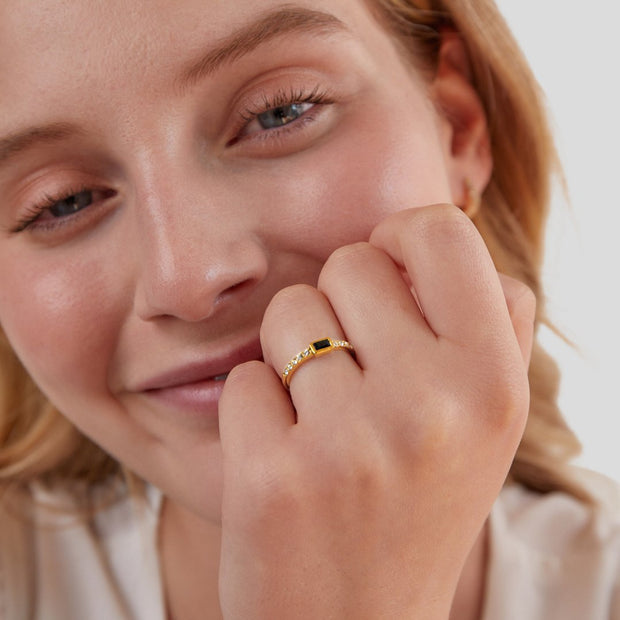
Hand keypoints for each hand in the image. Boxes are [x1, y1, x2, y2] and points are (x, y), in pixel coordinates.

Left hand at [218, 205, 534, 618]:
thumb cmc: (420, 505)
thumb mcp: (486, 422)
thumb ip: (488, 323)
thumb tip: (446, 247)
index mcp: (493, 384)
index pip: (439, 231)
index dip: (399, 240)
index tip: (383, 277)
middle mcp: (432, 408)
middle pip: (349, 262)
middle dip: (340, 302)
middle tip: (352, 368)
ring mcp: (350, 444)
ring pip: (289, 311)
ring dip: (294, 355)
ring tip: (322, 418)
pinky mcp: (274, 478)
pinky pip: (244, 377)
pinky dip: (256, 408)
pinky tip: (286, 457)